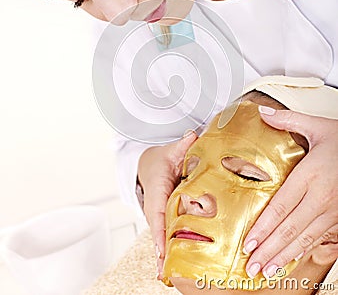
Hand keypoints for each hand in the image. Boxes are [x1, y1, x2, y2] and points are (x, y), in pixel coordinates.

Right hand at [137, 130, 197, 278]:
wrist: (148, 165)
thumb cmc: (159, 160)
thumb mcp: (171, 150)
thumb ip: (183, 145)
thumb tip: (193, 137)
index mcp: (157, 190)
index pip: (157, 212)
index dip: (159, 232)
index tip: (162, 249)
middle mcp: (157, 206)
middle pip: (159, 231)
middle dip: (161, 252)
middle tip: (165, 273)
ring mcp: (161, 214)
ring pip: (162, 235)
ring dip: (164, 255)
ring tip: (167, 276)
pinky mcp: (167, 217)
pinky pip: (168, 233)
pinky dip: (169, 249)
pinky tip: (172, 266)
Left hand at [243, 107, 337, 278]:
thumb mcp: (318, 127)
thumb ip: (289, 120)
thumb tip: (264, 113)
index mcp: (312, 175)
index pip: (282, 206)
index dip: (264, 227)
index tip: (248, 241)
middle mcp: (321, 197)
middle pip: (290, 229)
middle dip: (268, 249)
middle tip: (251, 265)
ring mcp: (332, 209)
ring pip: (304, 238)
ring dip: (283, 256)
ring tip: (266, 269)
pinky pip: (318, 238)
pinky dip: (302, 251)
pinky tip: (290, 258)